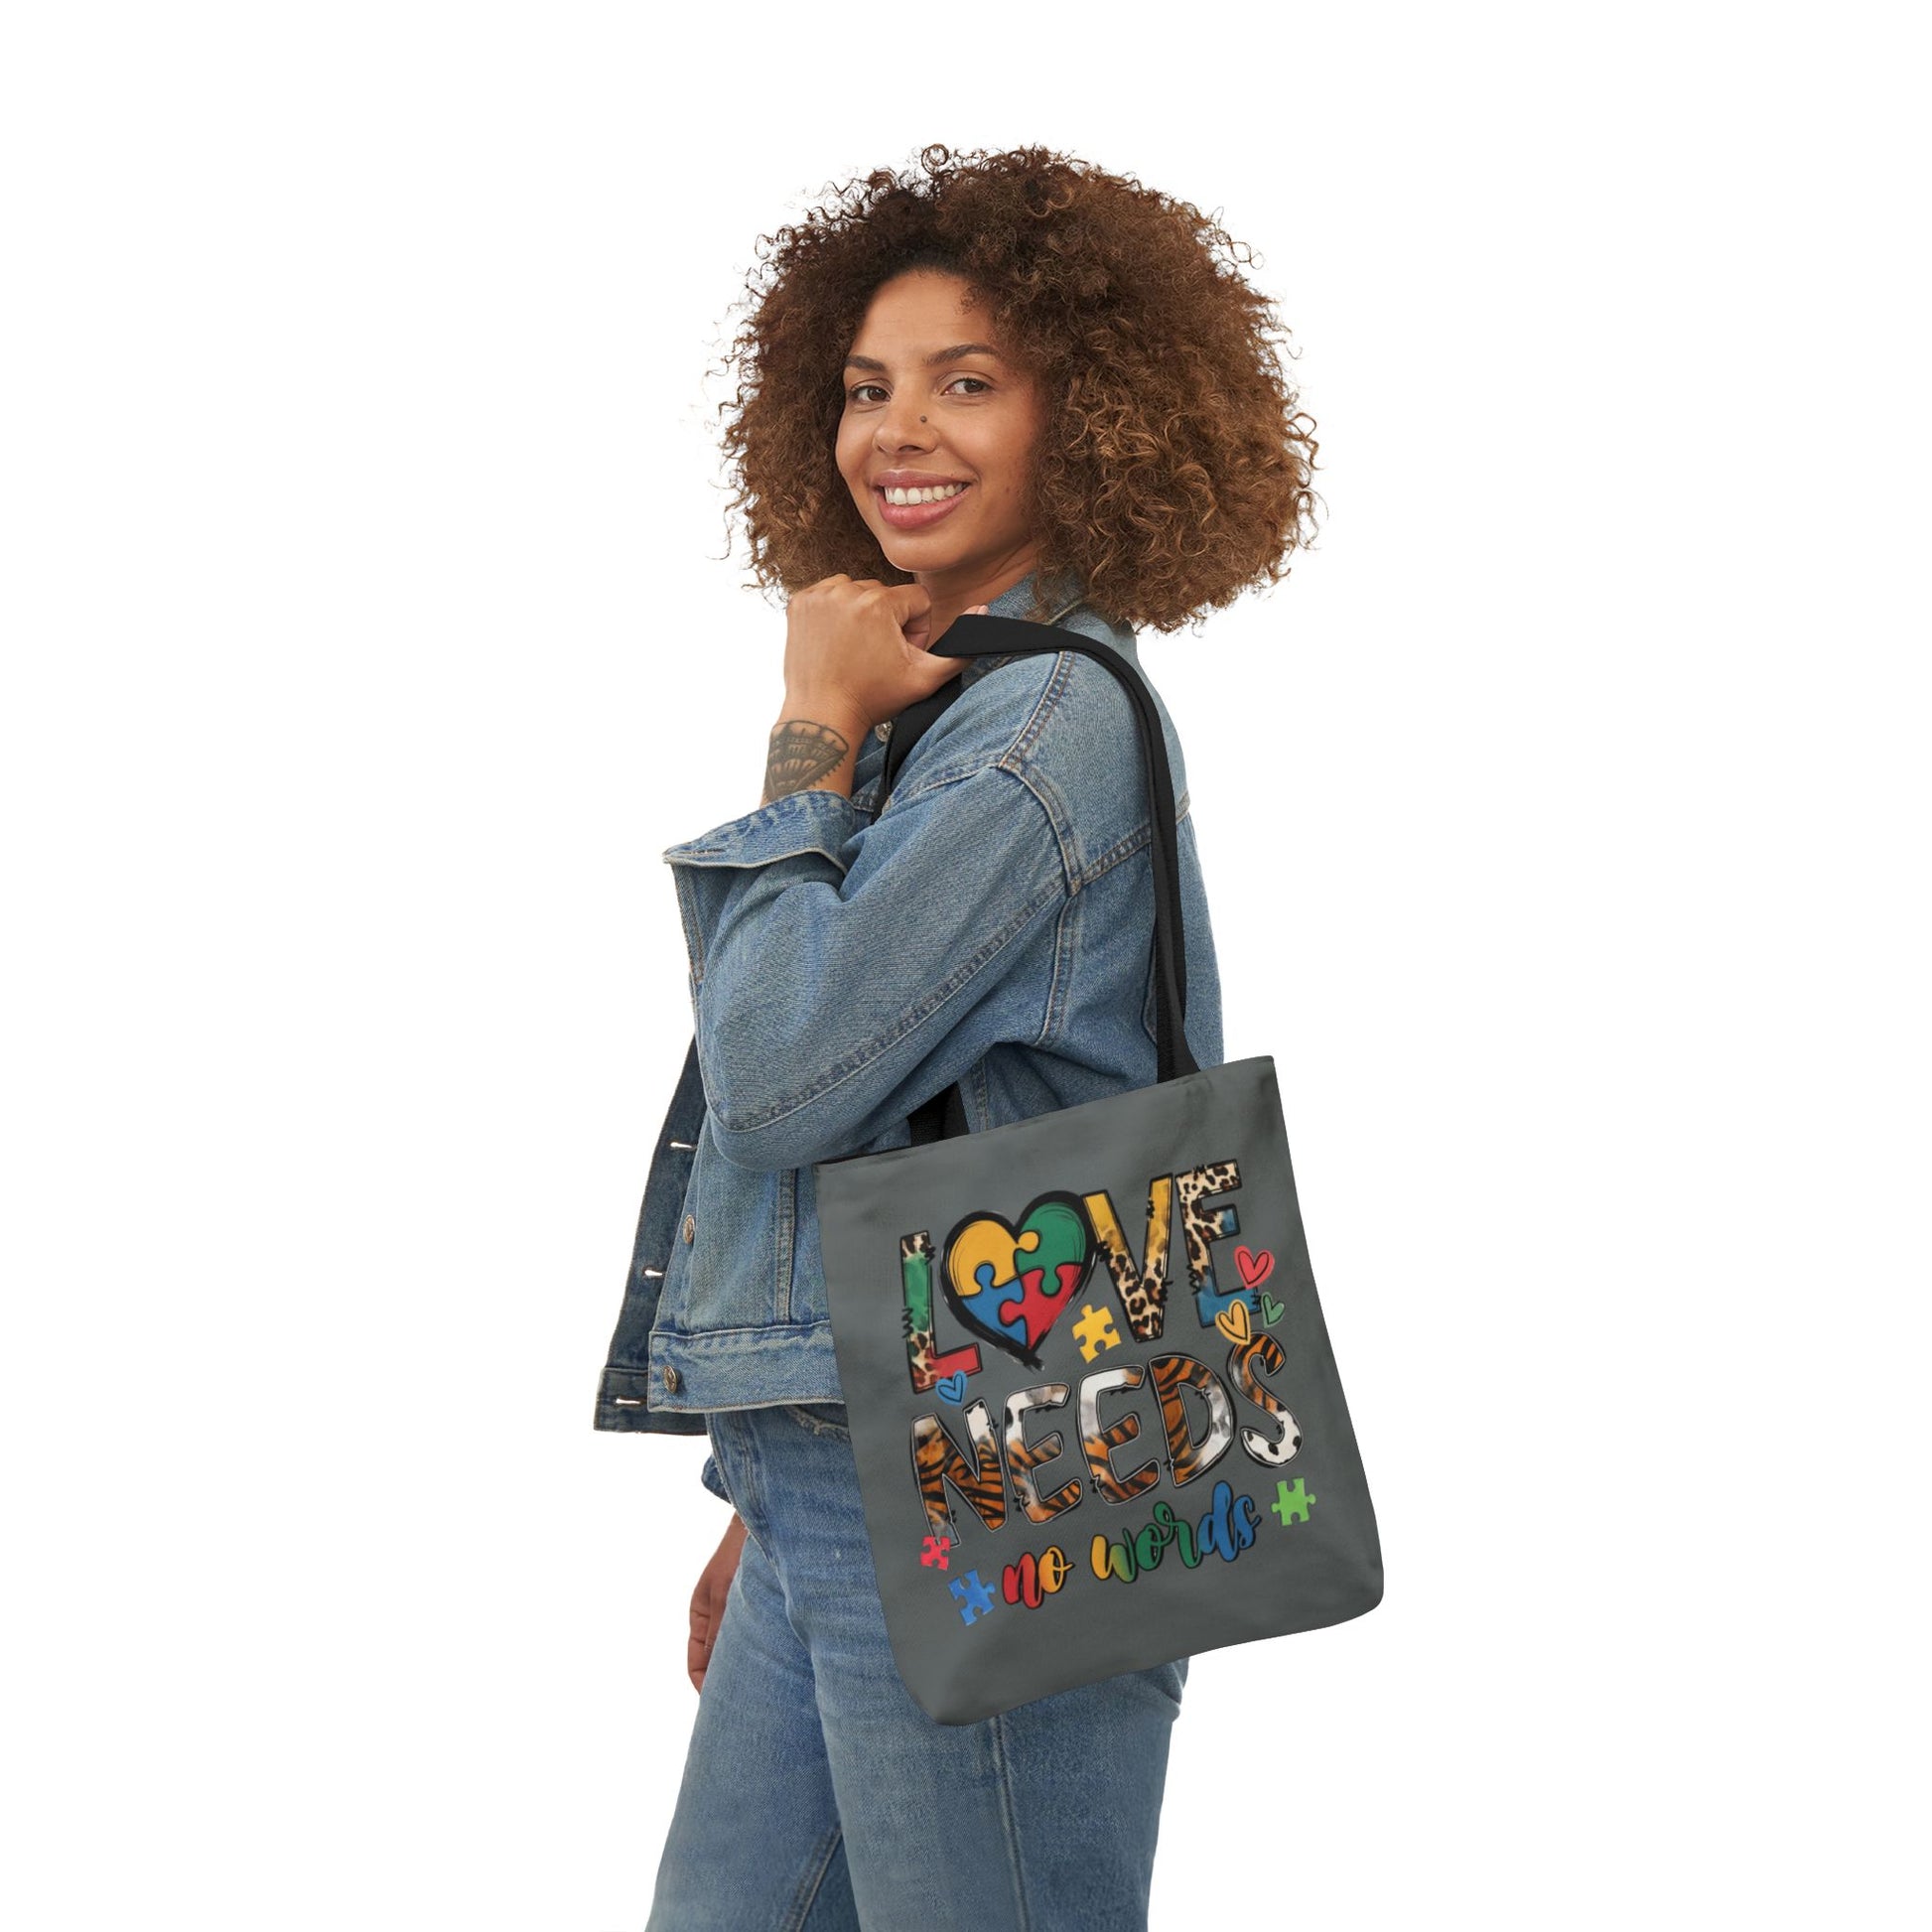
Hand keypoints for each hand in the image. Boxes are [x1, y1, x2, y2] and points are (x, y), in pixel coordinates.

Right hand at [688, 1512, 748, 1693]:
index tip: (722, 1706)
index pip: (695, 1664)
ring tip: (766, 1686)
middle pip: (717, 1661)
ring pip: (737, 1650)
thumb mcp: (724, 1594)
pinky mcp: (756, 1607)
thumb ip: (717, 1632)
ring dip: (747, 1666)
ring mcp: (735, 1611)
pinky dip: (761, 1651)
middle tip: (749, 1704)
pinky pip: (755, 1637)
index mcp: (699, 1613)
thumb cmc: (738, 1553)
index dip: (705, 1688)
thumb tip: (713, 1671)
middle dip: (728, 1681)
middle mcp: (716, 1616)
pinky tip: (780, 1661)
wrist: (762, 1521)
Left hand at [780, 575, 988, 738]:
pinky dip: (836, 611)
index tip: (899, 654)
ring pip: (857, 590)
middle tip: (877, 656)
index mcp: (879, 604)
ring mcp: (819, 596)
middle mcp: (846, 592)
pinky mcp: (799, 603)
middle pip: (886, 594)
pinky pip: (829, 594)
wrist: (823, 715)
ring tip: (857, 647)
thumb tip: (982, 610)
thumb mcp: (925, 679)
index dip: (916, 630)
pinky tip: (837, 640)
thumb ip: (960, 649)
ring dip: (862, 612)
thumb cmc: (872, 699)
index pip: (916, 600)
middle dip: (889, 620)